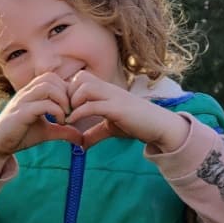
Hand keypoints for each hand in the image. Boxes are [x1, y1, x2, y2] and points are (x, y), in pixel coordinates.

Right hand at [0, 73, 79, 164]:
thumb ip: (64, 131)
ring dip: (62, 100)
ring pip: (47, 87)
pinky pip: (43, 104)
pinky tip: (60, 122)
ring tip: (66, 115)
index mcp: (31, 93)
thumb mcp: (47, 132)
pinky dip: (57, 111)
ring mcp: (22, 101)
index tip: (72, 107)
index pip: (52, 77)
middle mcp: (26, 93)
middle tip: (71, 110)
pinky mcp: (21, 113)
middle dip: (66, 92)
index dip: (66, 89)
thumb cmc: (21, 135)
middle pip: (51, 77)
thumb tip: (81, 138)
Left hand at [65, 72, 190, 150]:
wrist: (160, 126)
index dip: (68, 91)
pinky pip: (93, 105)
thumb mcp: (110, 128)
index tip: (63, 108)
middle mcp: (109, 90)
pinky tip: (72, 123)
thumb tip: (80, 144)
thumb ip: (95, 133)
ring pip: (85, 87)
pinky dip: (79, 113)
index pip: (81, 78)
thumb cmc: (136, 124)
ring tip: (69, 116)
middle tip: (64, 112)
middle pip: (80, 78)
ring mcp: (114, 97)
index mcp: (106, 90)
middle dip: (67, 94)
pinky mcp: (118, 108)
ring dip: (72, 101)